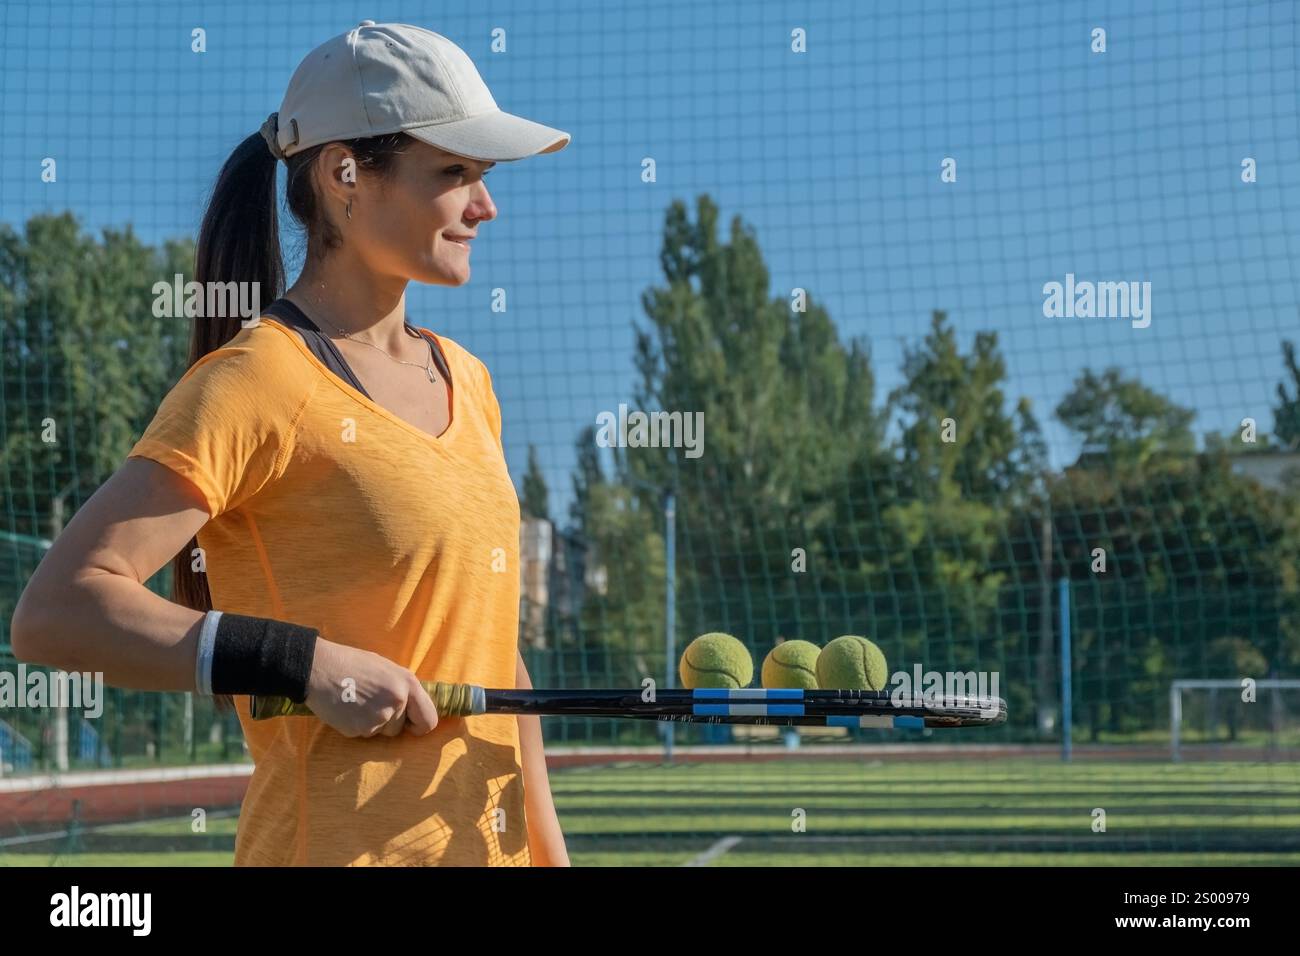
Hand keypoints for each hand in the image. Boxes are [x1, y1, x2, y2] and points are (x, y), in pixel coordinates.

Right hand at [304, 639, 438, 737]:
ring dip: (371, 723)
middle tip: (371, 704)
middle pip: (400, 728)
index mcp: (408, 684)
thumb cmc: (353, 664)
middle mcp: (396, 702)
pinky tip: (346, 708)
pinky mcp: (358, 729)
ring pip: (380, 732)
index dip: (420, 725)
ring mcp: (377, 717)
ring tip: (356, 702)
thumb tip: (415, 709)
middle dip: (389, 722)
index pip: (429, 720)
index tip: (411, 726)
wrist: (320, 668)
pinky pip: (362, 734)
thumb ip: (403, 689)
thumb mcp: (387, 668)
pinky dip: (356, 725)